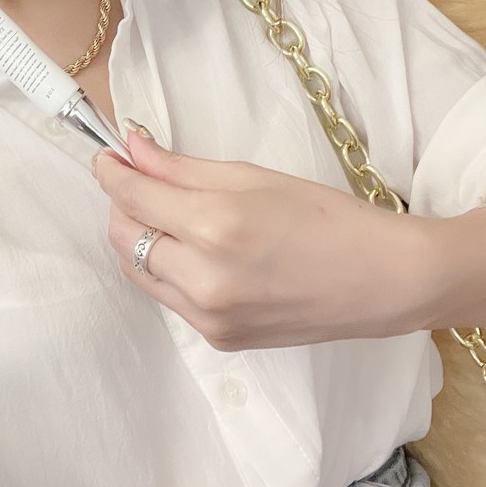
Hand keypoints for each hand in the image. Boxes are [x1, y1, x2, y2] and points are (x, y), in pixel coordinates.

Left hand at [93, 123, 432, 349]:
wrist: (379, 280)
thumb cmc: (324, 217)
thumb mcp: (251, 176)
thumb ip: (180, 167)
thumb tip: (131, 147)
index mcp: (214, 225)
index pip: (134, 196)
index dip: (111, 172)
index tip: (106, 156)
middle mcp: (203, 277)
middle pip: (124, 236)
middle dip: (120, 204)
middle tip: (136, 180)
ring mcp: (208, 316)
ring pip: (139, 270)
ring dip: (137, 237)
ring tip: (161, 212)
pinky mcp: (218, 340)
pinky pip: (167, 297)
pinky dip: (164, 268)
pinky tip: (188, 248)